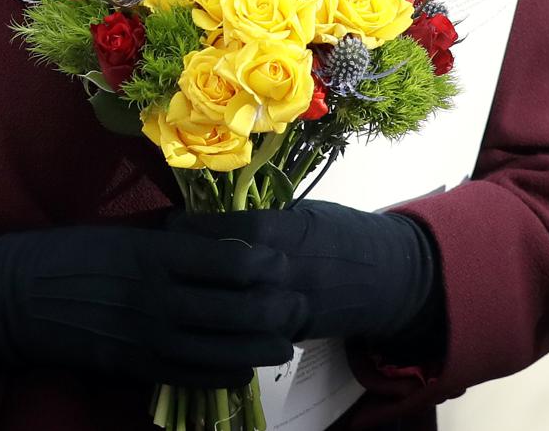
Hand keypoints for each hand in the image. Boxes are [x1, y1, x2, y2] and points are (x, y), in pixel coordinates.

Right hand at [0, 223, 303, 387]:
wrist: (21, 296)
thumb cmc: (74, 253)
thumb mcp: (125, 233)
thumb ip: (175, 238)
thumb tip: (226, 234)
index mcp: (155, 255)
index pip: (232, 260)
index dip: (266, 263)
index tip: (281, 261)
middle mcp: (158, 299)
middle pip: (239, 309)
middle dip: (277, 309)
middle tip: (296, 303)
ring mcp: (149, 339)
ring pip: (225, 350)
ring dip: (261, 347)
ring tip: (283, 340)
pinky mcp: (138, 367)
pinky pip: (196, 377)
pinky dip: (226, 373)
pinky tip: (242, 365)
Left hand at [171, 202, 435, 343]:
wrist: (388, 276)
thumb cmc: (343, 234)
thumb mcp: (307, 214)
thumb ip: (267, 220)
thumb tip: (217, 218)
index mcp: (290, 233)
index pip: (233, 229)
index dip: (196, 228)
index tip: (171, 223)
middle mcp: (288, 270)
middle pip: (227, 272)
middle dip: (190, 265)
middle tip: (159, 256)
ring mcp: (290, 306)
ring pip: (235, 310)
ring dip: (202, 301)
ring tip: (173, 289)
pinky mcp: (292, 333)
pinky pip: (250, 334)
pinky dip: (224, 326)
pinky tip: (199, 315)